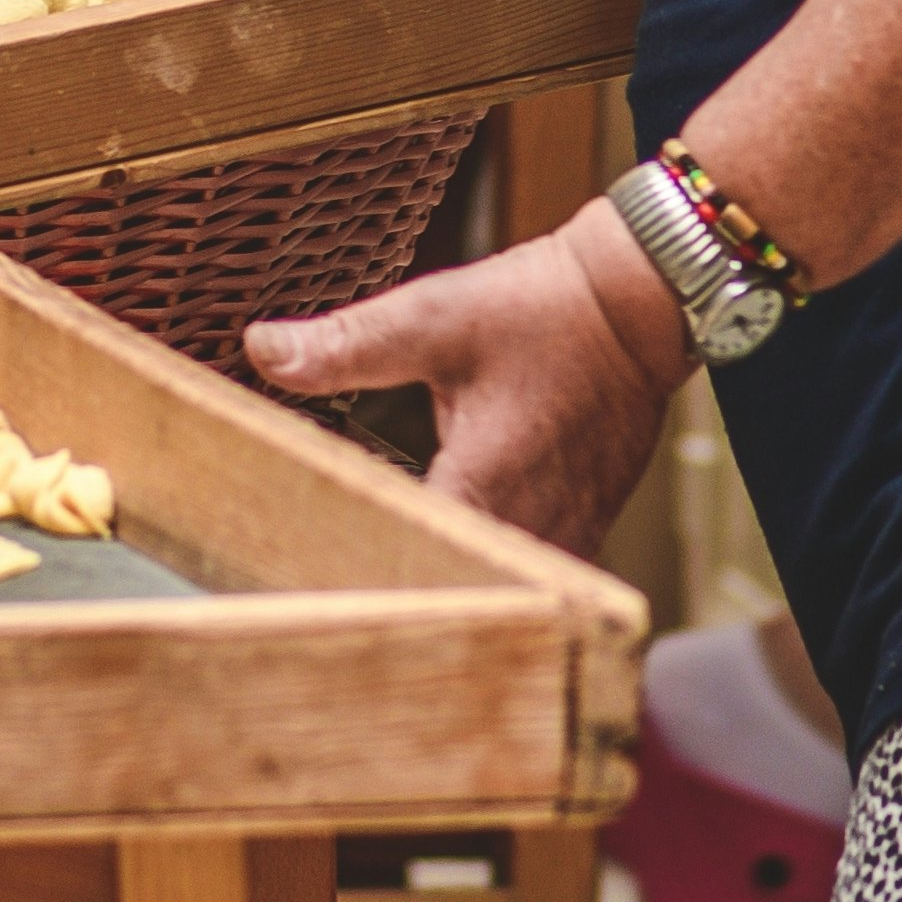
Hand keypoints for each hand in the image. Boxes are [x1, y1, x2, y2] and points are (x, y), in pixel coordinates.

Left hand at [246, 215, 684, 558]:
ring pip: (499, 591)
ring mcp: (567, 530)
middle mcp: (533, 523)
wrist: (636, 302)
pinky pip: (531, 573)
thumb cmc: (544, 309)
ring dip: (447, 588)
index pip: (414, 565)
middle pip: (456, 592)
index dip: (358, 578)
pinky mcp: (583, 522)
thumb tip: (264, 350)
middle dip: (397, 594)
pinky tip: (448, 562)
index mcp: (487, 485)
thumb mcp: (433, 318)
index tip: (306, 583)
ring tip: (382, 589)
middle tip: (327, 599)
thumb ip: (346, 343)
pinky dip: (490, 572)